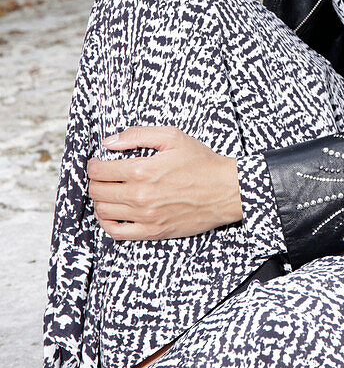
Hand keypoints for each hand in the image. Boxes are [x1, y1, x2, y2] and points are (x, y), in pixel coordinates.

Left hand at [87, 126, 243, 240]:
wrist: (226, 190)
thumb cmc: (202, 163)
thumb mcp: (173, 137)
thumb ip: (138, 135)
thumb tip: (111, 141)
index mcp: (143, 170)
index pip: (100, 170)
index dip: (93, 164)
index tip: (97, 162)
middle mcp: (141, 195)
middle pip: (98, 190)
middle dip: (94, 180)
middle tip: (101, 175)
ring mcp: (146, 216)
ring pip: (104, 210)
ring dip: (99, 199)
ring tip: (107, 191)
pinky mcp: (153, 231)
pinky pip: (117, 232)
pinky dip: (107, 222)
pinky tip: (111, 213)